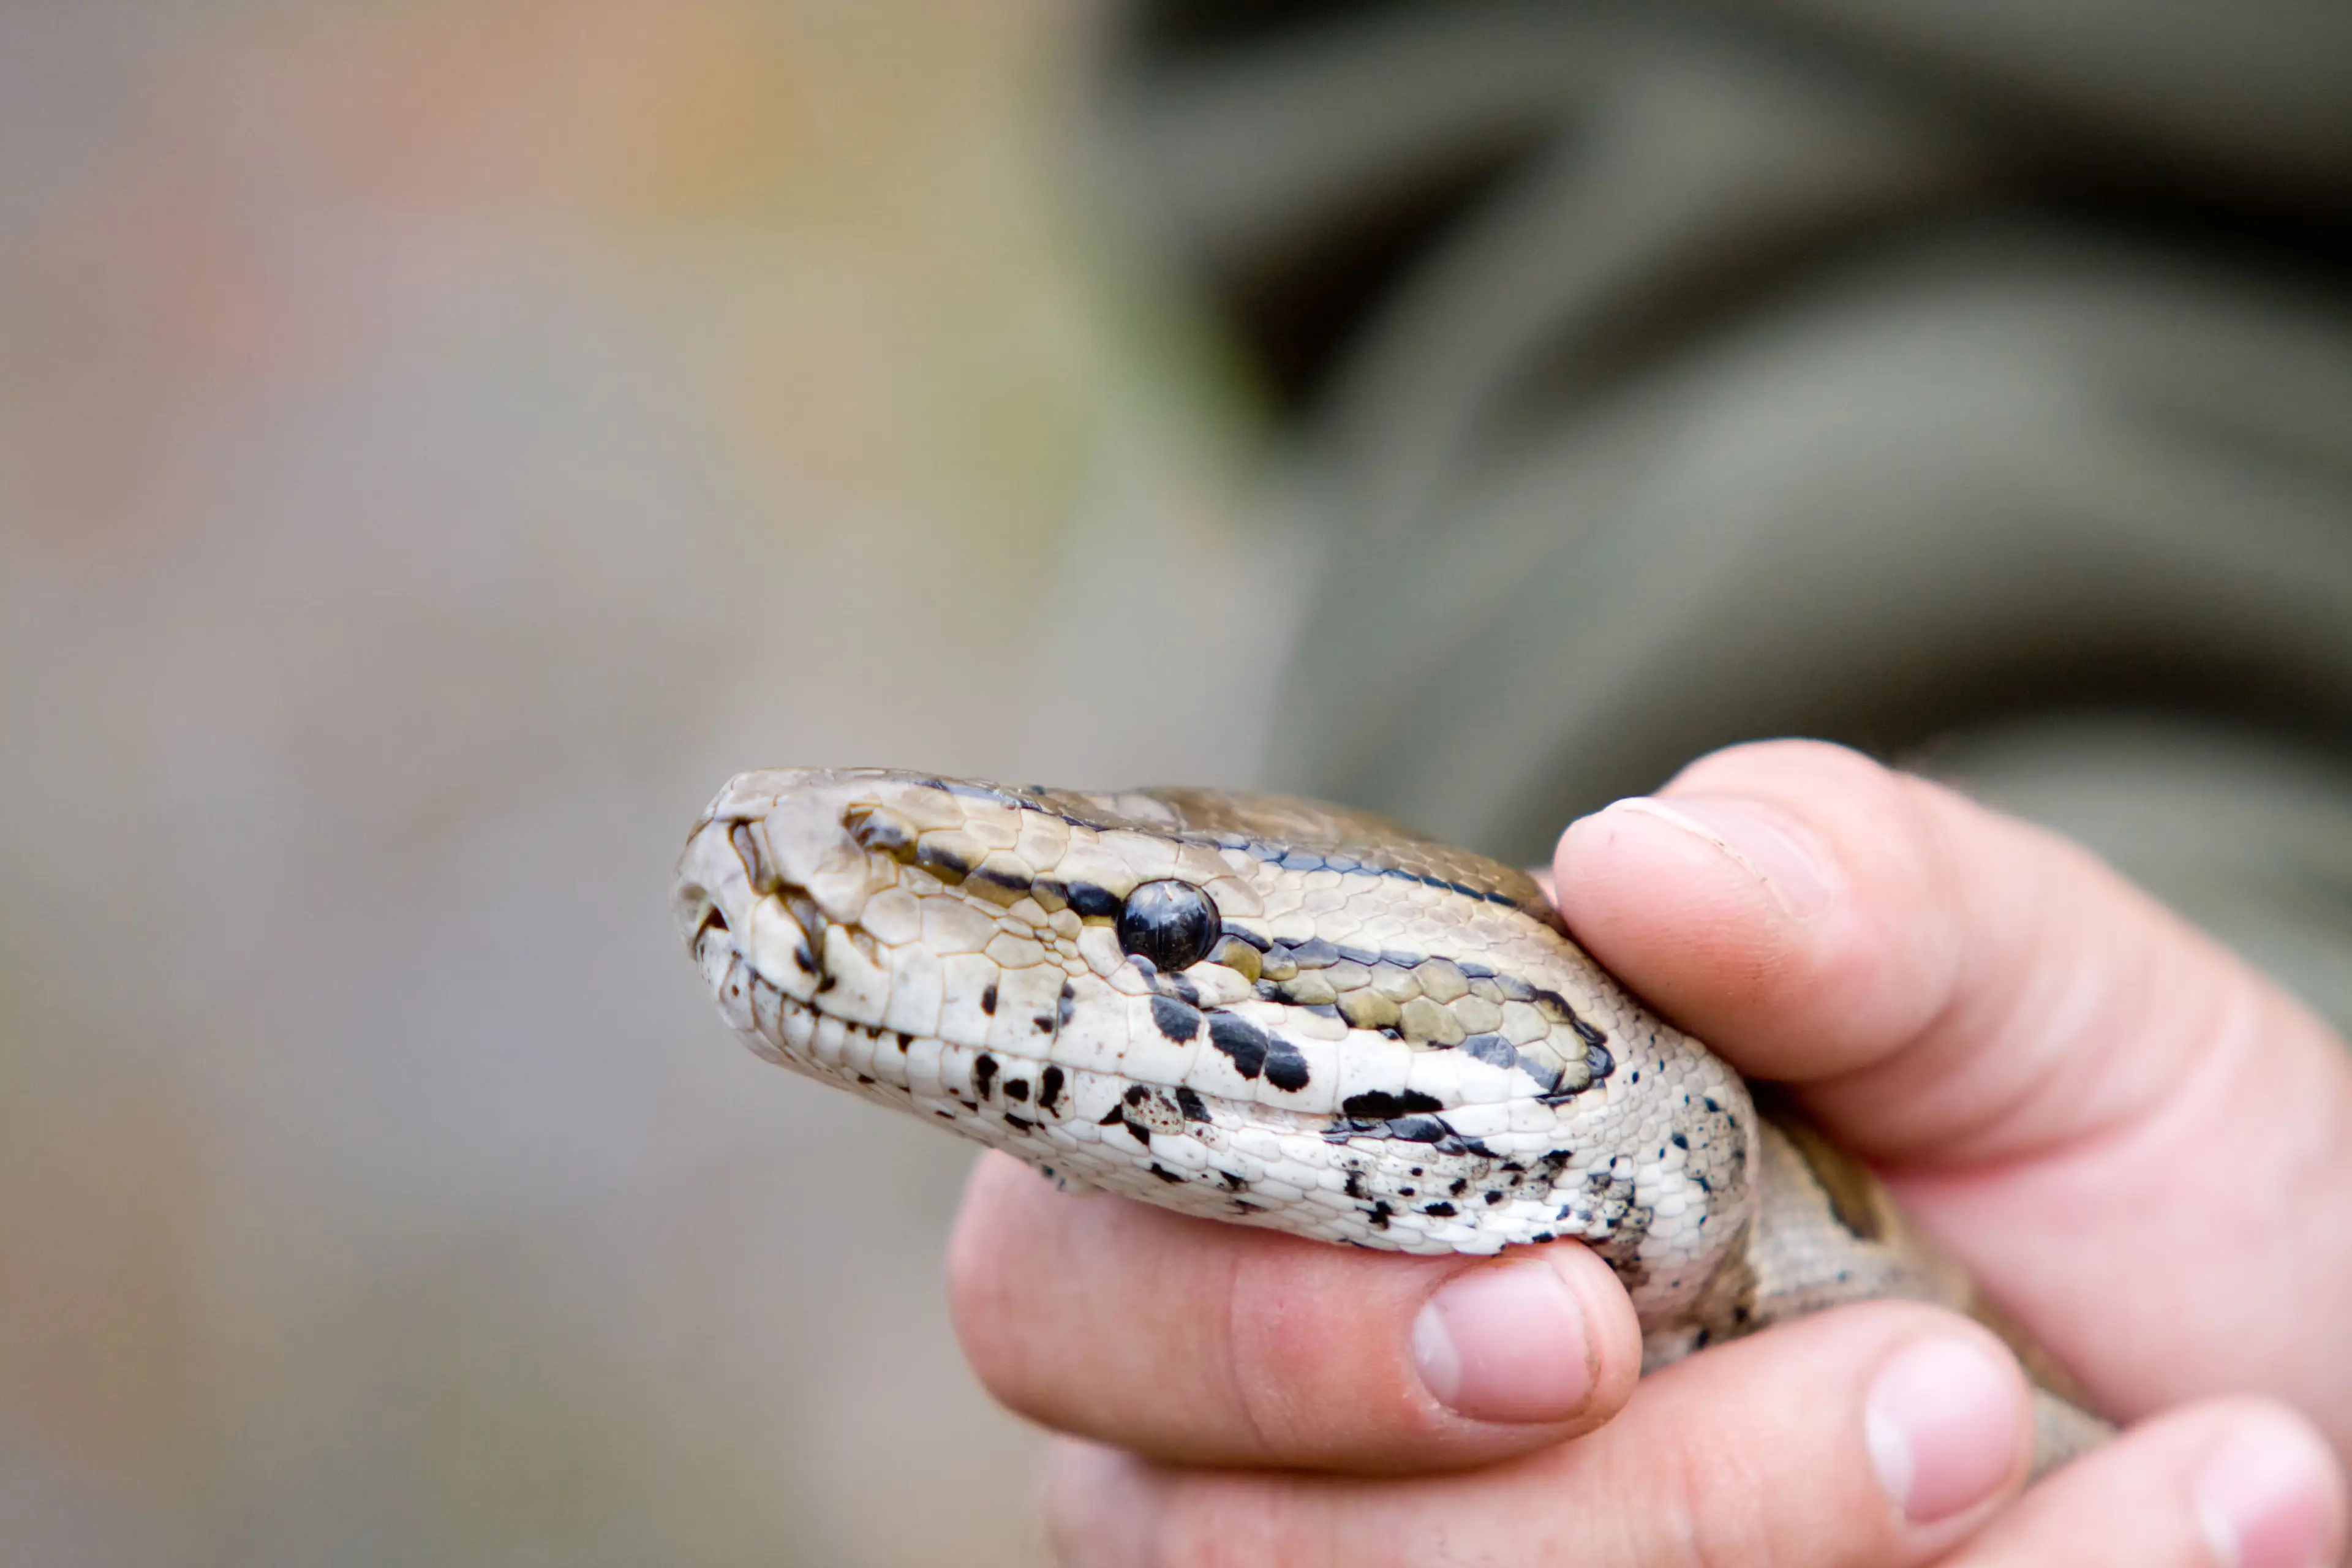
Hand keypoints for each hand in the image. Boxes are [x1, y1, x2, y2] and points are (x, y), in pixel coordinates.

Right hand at [946, 741, 2351, 1565]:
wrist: (2262, 1318)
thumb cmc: (2070, 1121)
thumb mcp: (1998, 970)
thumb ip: (1828, 883)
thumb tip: (1630, 865)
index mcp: (1298, 1183)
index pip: (1067, 1276)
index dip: (1242, 1322)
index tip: (1557, 1310)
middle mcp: (1308, 1436)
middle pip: (1202, 1544)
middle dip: (1542, 1516)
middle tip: (1918, 1398)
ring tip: (2054, 1433)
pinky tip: (2197, 1520)